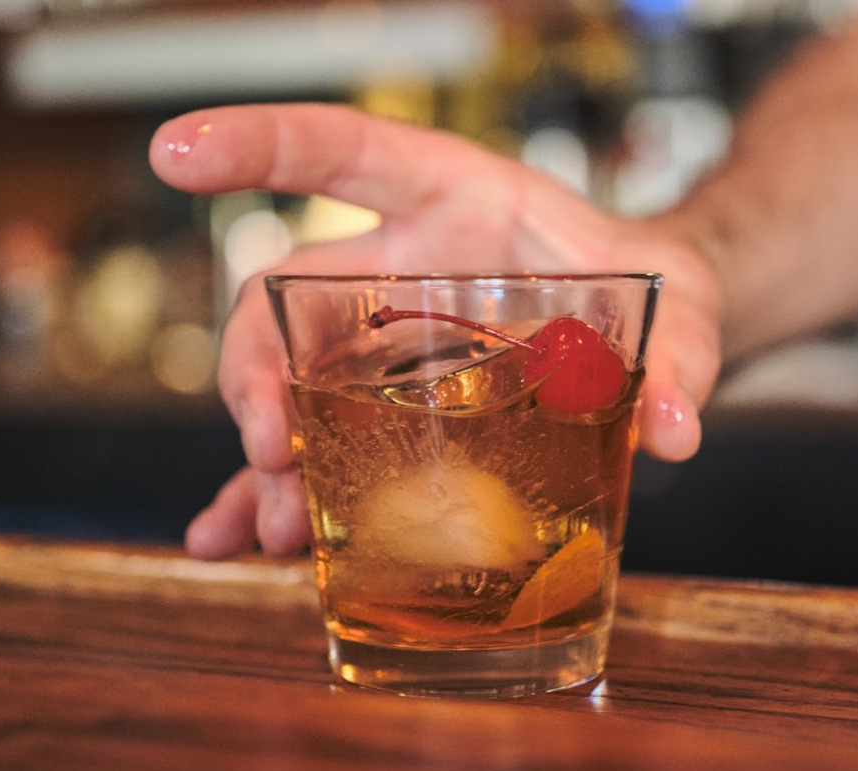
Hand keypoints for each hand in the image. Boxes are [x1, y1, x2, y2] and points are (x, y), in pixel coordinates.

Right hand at [149, 103, 722, 558]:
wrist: (645, 337)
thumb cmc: (646, 292)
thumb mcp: (677, 305)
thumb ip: (682, 353)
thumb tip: (674, 428)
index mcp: (451, 200)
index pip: (340, 154)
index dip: (258, 146)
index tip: (175, 152)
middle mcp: (395, 268)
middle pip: (285, 300)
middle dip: (259, 370)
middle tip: (270, 446)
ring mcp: (383, 341)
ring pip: (288, 386)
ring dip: (262, 457)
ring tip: (265, 527)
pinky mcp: (391, 406)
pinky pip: (319, 442)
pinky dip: (282, 490)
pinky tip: (251, 538)